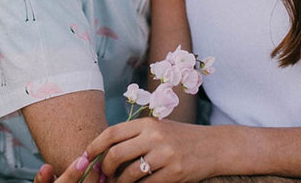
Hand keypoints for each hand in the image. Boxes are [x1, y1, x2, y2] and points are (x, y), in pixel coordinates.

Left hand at [76, 117, 218, 182]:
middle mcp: (155, 137)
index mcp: (147, 124)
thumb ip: (134, 136)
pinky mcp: (176, 172)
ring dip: (119, 182)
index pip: (111, 133)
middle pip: (116, 154)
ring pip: (130, 173)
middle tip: (102, 175)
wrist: (216, 146)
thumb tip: (102, 152)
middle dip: (104, 167)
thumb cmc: (180, 138)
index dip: (94, 146)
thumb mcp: (158, 128)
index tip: (85, 157)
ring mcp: (166, 155)